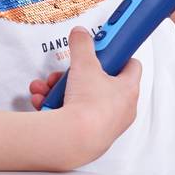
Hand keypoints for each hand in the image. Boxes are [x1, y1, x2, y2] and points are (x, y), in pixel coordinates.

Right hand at [33, 27, 139, 168]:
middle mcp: (120, 108)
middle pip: (98, 81)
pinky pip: (71, 114)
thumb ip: (82, 45)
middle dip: (76, 73)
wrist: (74, 140)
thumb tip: (81, 34)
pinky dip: (56, 106)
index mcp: (128, 89)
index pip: (130, 65)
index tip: (104, 45)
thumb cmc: (90, 106)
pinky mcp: (88, 134)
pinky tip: (45, 102)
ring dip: (60, 89)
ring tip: (48, 88)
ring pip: (81, 97)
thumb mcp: (84, 64)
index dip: (116, 53)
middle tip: (67, 70)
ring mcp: (104, 122)